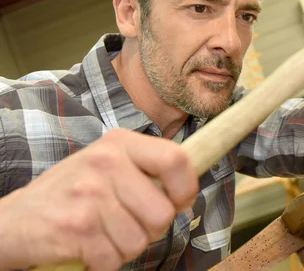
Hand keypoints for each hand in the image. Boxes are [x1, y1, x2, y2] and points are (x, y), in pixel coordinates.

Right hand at [0, 128, 197, 270]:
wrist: (14, 219)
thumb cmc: (71, 193)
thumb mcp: (107, 166)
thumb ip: (145, 171)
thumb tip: (185, 192)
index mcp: (119, 144)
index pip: (176, 159)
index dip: (186, 188)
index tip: (178, 202)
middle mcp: (106, 162)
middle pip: (162, 212)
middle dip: (150, 229)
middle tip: (126, 223)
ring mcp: (89, 194)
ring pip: (139, 241)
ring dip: (124, 247)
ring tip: (103, 233)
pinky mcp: (75, 227)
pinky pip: (114, 259)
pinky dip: (104, 262)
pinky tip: (87, 246)